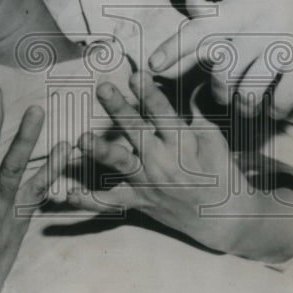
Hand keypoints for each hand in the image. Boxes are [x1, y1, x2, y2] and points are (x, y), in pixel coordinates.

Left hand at [64, 73, 292, 262]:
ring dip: (99, 152)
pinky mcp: (139, 202)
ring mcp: (149, 184)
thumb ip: (193, 112)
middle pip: (138, 132)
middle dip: (120, 110)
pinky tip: (67, 193)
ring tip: (80, 140)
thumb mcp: (213, 137)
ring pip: (121, 166)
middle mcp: (164, 163)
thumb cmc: (221, 171)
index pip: (165, 114)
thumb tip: (185, 83)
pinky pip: (110, 204)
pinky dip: (88, 201)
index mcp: (184, 144)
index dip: (150, 94)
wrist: (225, 219)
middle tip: (103, 88)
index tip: (136, 74)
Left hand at [148, 0, 292, 118]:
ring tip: (249, 108)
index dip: (174, 49)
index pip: (200, 30)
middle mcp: (257, 26)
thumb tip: (190, 5)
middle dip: (219, 92)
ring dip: (246, 107)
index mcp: (241, 7)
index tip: (153, 66)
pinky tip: (276, 109)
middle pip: (222, 72)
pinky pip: (282, 100)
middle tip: (225, 96)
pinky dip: (276, 111)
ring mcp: (282, 46)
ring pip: (249, 92)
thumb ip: (222, 7)